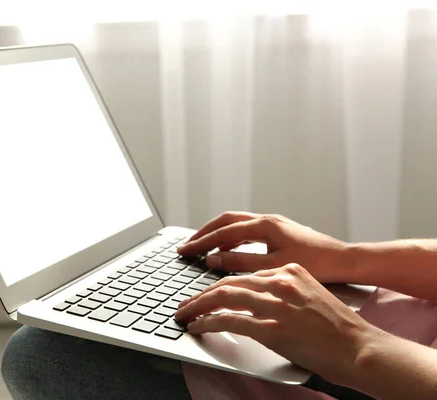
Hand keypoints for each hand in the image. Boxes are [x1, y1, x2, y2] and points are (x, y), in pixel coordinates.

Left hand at [174, 263, 379, 384]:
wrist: (359, 347)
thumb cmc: (338, 327)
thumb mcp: (309, 295)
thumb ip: (282, 290)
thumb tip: (255, 298)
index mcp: (289, 271)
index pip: (243, 275)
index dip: (219, 285)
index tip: (206, 294)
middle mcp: (279, 282)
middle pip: (227, 282)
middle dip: (201, 294)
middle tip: (186, 303)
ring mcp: (274, 305)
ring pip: (222, 297)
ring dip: (197, 306)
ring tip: (184, 314)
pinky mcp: (271, 328)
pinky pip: (228, 321)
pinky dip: (208, 323)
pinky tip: (198, 327)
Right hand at [177, 212, 350, 282]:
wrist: (346, 261)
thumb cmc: (316, 264)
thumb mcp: (273, 266)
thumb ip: (240, 262)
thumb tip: (214, 260)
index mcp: (265, 225)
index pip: (223, 231)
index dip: (201, 242)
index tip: (185, 250)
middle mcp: (267, 220)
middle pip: (226, 221)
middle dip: (204, 233)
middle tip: (188, 245)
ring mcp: (274, 224)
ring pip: (236, 225)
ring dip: (218, 235)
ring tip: (203, 249)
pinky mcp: (279, 232)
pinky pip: (247, 231)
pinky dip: (232, 239)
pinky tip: (228, 251)